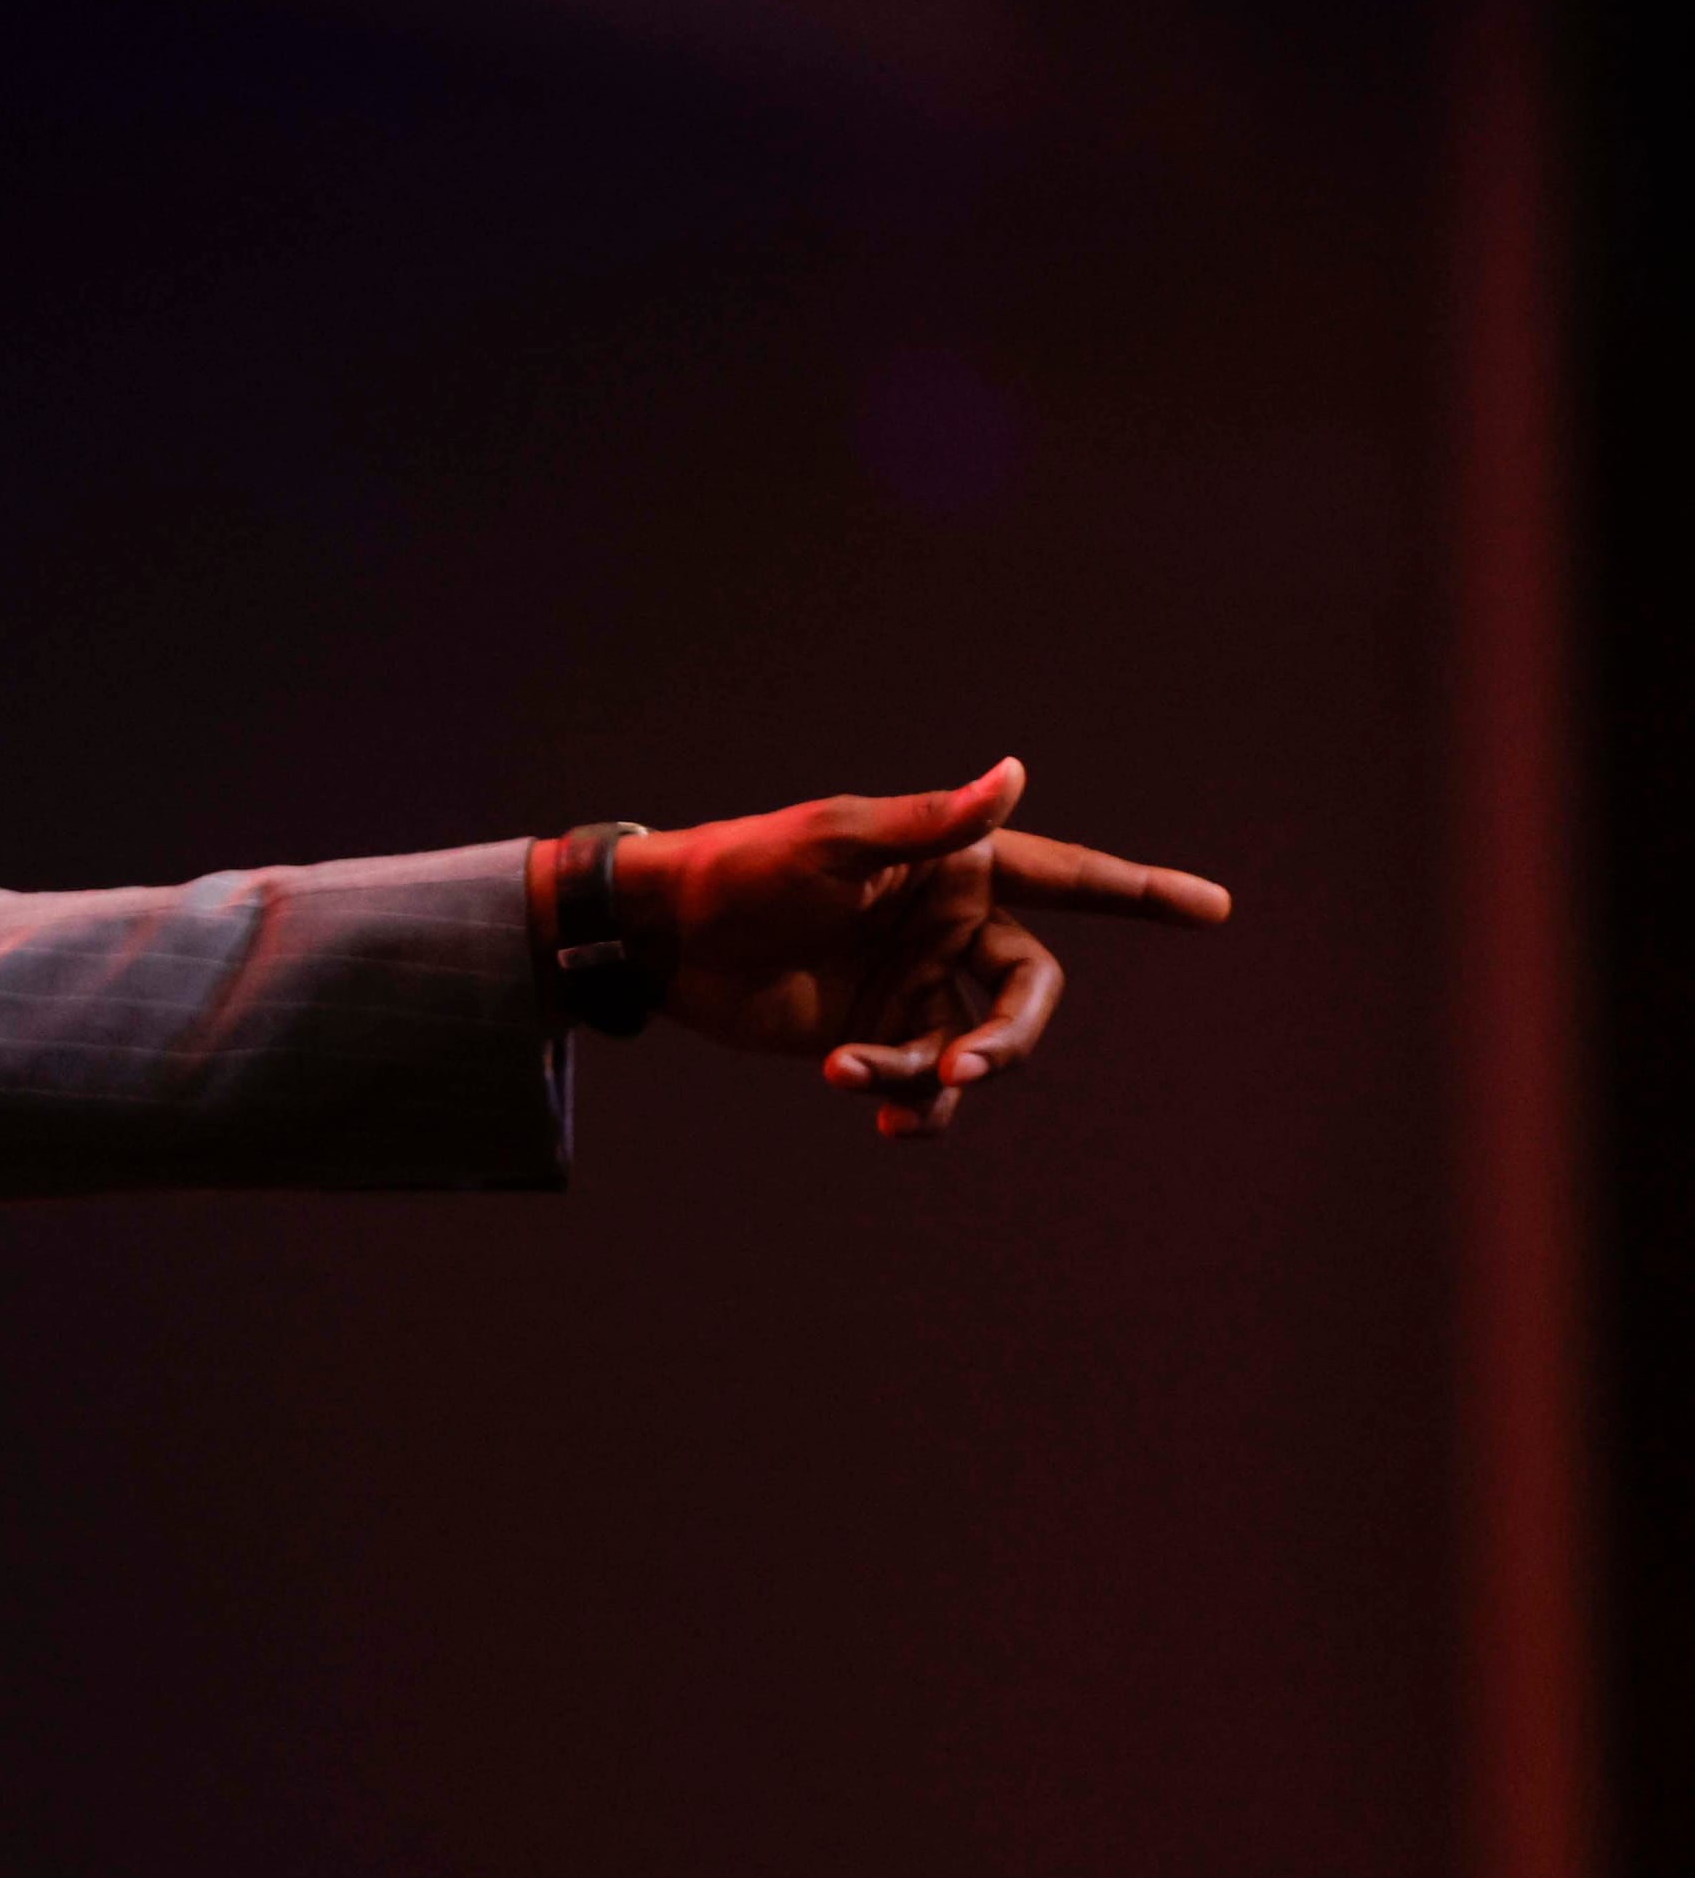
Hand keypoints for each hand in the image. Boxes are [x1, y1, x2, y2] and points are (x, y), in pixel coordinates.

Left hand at [569, 759, 1228, 1138]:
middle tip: (963, 1070)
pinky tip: (870, 1106)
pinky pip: (924, 1082)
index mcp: (953, 866)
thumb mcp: (835, 842)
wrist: (663, 936)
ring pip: (974, 1050)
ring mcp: (913, 984)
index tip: (1216, 909)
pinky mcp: (876, 1034)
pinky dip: (908, 1100)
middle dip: (1008, 1041)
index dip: (1140, 893)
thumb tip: (1015, 771)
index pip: (1068, 877)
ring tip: (862, 1078)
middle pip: (1029, 995)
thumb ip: (931, 824)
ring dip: (933, 1076)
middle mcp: (947, 925)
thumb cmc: (744, 867)